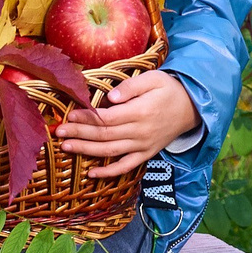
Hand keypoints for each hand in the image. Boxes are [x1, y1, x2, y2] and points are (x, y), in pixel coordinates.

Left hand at [57, 68, 199, 180]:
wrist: (193, 108)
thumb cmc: (169, 89)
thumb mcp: (153, 79)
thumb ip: (131, 87)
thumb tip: (110, 97)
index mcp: (140, 112)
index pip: (107, 118)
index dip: (87, 118)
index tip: (70, 115)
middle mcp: (140, 132)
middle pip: (104, 135)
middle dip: (79, 134)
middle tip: (59, 133)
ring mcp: (143, 145)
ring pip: (110, 151)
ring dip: (86, 151)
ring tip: (66, 147)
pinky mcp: (146, 154)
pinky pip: (126, 166)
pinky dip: (109, 172)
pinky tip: (91, 173)